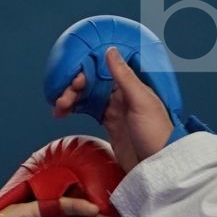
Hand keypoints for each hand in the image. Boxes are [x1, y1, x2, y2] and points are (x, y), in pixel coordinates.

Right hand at [52, 46, 173, 171]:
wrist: (156, 165)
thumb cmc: (157, 133)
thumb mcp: (141, 101)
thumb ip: (124, 77)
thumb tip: (111, 51)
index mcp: (131, 85)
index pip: (103, 70)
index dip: (85, 71)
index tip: (73, 79)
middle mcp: (122, 94)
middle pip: (91, 83)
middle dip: (73, 88)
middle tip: (62, 99)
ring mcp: (115, 109)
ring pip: (86, 96)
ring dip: (71, 99)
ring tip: (59, 108)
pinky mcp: (109, 123)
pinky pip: (88, 111)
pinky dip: (74, 110)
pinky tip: (64, 112)